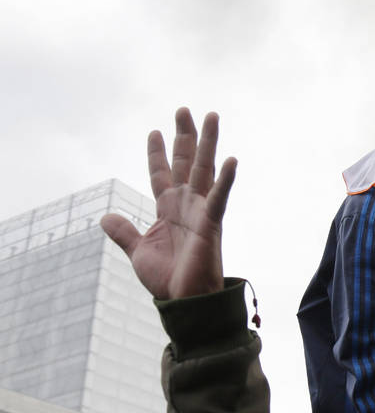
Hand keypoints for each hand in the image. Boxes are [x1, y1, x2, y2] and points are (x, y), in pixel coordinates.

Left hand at [101, 107, 235, 299]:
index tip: (154, 131)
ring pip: (205, 169)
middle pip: (185, 162)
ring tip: (211, 116)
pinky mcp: (212, 224)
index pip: (161, 174)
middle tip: (183, 110)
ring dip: (208, 143)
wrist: (184, 301)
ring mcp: (201, 211)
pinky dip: (226, 179)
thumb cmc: (167, 280)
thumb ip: (124, 232)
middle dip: (185, 136)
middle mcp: (187, 205)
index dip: (157, 154)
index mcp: (168, 210)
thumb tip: (104, 216)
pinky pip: (219, 198)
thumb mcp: (138, 251)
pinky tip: (231, 159)